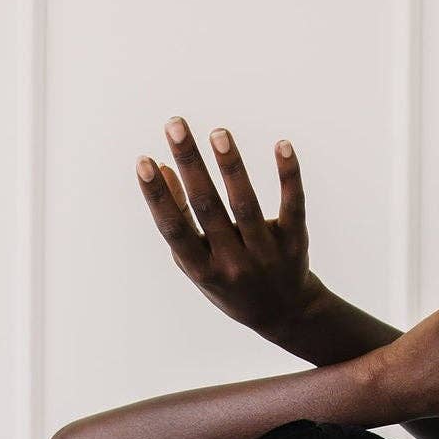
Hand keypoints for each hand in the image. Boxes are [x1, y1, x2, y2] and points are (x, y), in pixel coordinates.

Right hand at [136, 117, 322, 344]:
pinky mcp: (295, 242)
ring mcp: (266, 255)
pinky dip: (288, 175)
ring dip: (231, 166)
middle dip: (191, 164)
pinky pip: (293, 205)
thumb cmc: (229, 279)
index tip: (143, 161)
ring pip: (247, 204)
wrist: (285, 314)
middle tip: (176, 124)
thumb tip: (162, 167)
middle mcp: (233, 264)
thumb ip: (180, 219)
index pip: (175, 230)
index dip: (157, 197)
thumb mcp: (198, 260)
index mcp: (203, 270)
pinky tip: (282, 145)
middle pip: (208, 208)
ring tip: (218, 132)